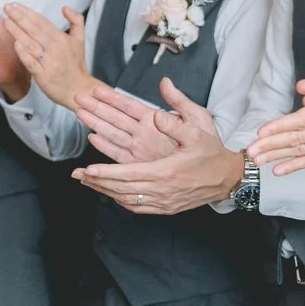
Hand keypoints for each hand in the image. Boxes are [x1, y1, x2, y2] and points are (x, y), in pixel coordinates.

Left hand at [1, 0, 95, 107]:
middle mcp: (55, 49)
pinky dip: (24, 53)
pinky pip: (32, 63)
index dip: (28, 12)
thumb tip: (65, 7)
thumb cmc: (75, 65)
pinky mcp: (43, 76)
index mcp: (62, 39)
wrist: (78, 89)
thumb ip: (76, 21)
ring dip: (18, 32)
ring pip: (31, 44)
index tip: (15, 5)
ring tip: (6, 21)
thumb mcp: (80, 40)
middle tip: (7, 7)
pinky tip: (16, 44)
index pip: (42, 22)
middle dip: (20, 17)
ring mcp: (48, 62)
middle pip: (35, 30)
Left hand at [70, 79, 241, 213]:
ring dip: (105, 190)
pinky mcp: (165, 207)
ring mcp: (164, 201)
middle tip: (77, 175)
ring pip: (127, 199)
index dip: (107, 172)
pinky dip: (120, 200)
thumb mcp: (199, 127)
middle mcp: (163, 189)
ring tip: (86, 182)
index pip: (130, 174)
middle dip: (98, 181)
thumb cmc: (212, 151)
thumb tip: (160, 98)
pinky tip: (108, 193)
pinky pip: (137, 207)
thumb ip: (177, 113)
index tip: (88, 169)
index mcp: (167, 170)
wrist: (227, 177)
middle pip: (123, 188)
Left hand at [249, 41, 304, 173]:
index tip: (261, 132)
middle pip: (296, 139)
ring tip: (258, 161)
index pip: (301, 120)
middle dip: (270, 146)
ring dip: (278, 157)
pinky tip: (280, 170)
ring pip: (302, 152)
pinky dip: (296, 166)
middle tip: (250, 151)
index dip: (279, 126)